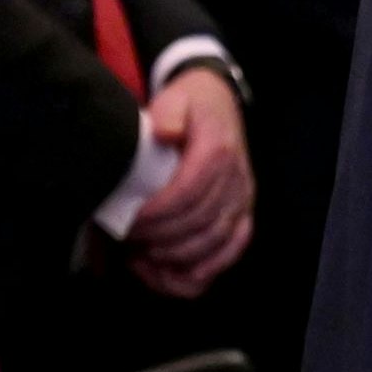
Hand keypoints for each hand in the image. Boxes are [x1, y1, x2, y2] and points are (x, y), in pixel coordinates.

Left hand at [126, 68, 253, 297]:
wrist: (220, 103)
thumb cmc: (191, 105)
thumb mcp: (175, 97)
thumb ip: (168, 113)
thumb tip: (163, 132)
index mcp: (218, 152)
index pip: (187, 193)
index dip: (156, 214)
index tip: (128, 222)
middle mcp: (236, 180)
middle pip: (199, 223)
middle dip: (159, 238)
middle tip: (128, 240)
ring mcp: (243, 200)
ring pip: (214, 243)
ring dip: (176, 257)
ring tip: (143, 256)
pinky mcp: (242, 215)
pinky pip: (231, 251)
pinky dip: (203, 270)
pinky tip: (174, 273)